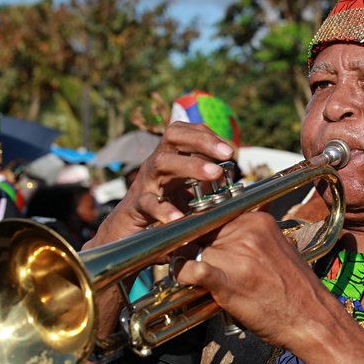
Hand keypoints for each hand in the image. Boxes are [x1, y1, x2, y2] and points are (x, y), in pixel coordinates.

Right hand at [91, 122, 234, 246]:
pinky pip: (149, 203)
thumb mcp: (186, 189)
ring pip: (162, 164)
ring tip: (215, 174)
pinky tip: (180, 217)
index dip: (207, 134)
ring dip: (191, 166)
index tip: (230, 149)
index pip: (184, 132)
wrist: (127, 231)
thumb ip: (208, 182)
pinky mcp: (137, 206)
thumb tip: (236, 178)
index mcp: (170, 158)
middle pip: (173, 137)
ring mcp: (146, 182)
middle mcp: (157, 164)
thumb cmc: (163, 206)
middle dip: (202, 141)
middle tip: (228, 154)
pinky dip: (165, 210)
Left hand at [175, 210, 363, 363]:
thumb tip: (217, 241)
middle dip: (200, 252)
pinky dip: (184, 276)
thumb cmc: (294, 291)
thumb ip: (248, 241)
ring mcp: (236, 254)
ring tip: (211, 284)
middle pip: (203, 235)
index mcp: (258, 221)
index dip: (207, 236)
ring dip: (194, 267)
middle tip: (212, 272)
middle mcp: (246, 232)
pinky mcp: (228, 280)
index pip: (216, 218)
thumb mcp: (275, 250)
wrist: (312, 319)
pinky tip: (188, 281)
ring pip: (195, 253)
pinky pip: (192, 270)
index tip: (204, 247)